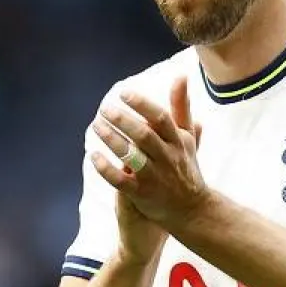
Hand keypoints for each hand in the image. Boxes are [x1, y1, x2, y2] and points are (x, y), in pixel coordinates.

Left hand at [91, 76, 208, 232]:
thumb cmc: (185, 167)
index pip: (161, 119)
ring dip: (112, 140)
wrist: (192, 210)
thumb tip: (180, 76)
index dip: (142, 105)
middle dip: (123, 120)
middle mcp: (167, 158)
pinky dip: (106, 169)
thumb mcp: (186, 137)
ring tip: (96, 126)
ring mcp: (154, 177)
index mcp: (177, 142)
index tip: (123, 93)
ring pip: (131, 156)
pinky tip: (93, 156)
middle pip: (144, 136)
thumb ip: (181, 107)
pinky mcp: (142, 194)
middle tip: (104, 109)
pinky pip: (121, 181)